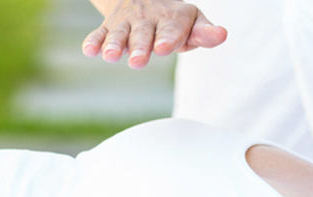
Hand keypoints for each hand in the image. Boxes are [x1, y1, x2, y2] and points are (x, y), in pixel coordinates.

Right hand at [82, 0, 226, 68]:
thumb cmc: (177, 21)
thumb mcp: (194, 22)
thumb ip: (205, 33)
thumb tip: (222, 35)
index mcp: (172, 18)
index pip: (171, 29)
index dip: (169, 38)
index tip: (165, 48)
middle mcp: (148, 19)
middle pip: (144, 34)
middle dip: (141, 47)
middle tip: (139, 62)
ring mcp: (127, 23)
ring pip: (120, 34)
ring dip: (115, 45)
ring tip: (111, 57)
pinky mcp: (110, 26)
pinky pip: (100, 33)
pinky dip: (94, 42)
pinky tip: (90, 51)